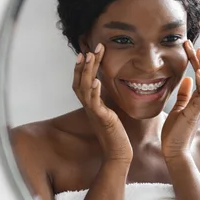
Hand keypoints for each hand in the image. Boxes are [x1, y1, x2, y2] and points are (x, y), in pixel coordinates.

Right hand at [73, 43, 131, 162]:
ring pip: (84, 89)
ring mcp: (94, 112)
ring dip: (86, 72)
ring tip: (89, 57)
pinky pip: (94, 104)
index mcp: (91, 103)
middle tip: (90, 48)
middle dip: (85, 64)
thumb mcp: (111, 110)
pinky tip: (97, 81)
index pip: (83, 81)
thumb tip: (108, 85)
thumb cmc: (116, 132)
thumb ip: (107, 98)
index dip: (83, 67)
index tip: (87, 51)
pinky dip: (94, 91)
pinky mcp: (102, 119)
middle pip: (80, 81)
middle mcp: (89, 106)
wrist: (118, 151)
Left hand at [161, 41, 199, 160]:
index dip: (196, 61)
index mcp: (198, 99)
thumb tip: (186, 79)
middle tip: (189, 44)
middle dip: (199, 59)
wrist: (174, 151)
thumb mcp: (178, 108)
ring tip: (197, 52)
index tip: (189, 48)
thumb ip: (184, 94)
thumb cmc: (174, 132)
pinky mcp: (196, 113)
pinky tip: (196, 71)